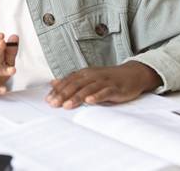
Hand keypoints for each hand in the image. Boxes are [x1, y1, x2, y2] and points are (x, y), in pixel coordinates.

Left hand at [46, 61, 161, 108]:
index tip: (48, 100)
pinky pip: (105, 92)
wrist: (132, 74)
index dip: (57, 90)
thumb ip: (71, 81)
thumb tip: (53, 83)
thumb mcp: (88, 78)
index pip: (68, 81)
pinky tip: (90, 101)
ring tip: (67, 105)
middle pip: (75, 85)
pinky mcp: (115, 88)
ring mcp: (104, 81)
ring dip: (76, 97)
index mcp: (84, 74)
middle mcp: (92, 76)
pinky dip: (97, 96)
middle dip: (63, 94)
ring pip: (88, 89)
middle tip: (53, 104)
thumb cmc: (108, 78)